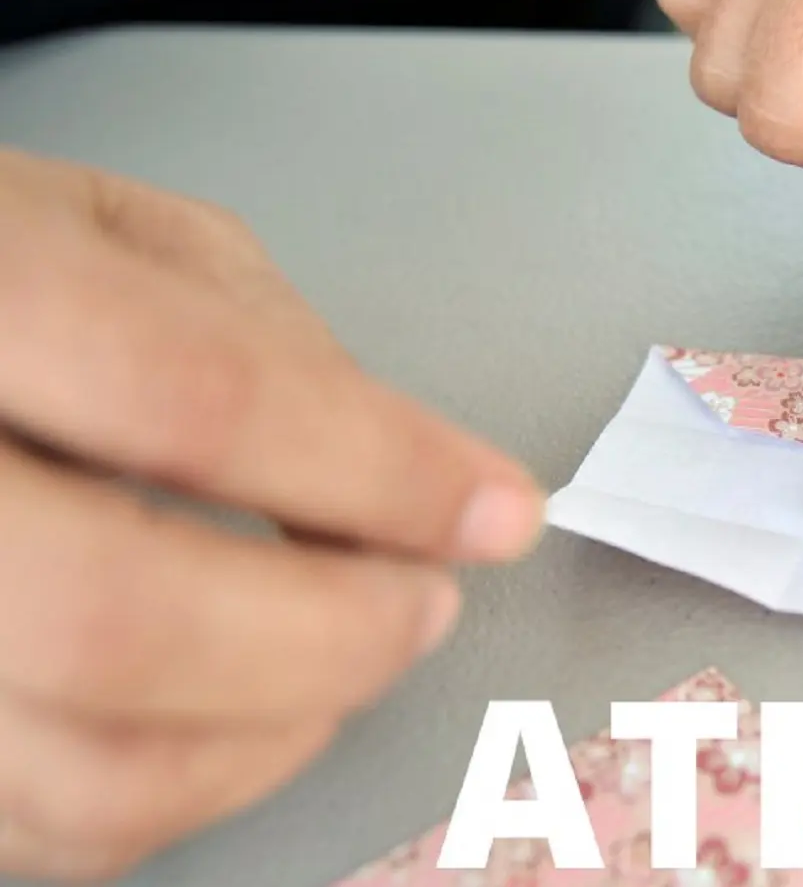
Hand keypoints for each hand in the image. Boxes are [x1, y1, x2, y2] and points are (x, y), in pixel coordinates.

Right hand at [0, 149, 543, 879]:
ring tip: (348, 655)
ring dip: (272, 734)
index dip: (381, 472)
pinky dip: (185, 788)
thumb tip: (408, 477)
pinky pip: (44, 828)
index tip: (496, 509)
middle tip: (426, 602)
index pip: (195, 402)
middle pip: (117, 619)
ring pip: (81, 769)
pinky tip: (243, 713)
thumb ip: (267, 341)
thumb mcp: (123, 236)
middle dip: (330, 634)